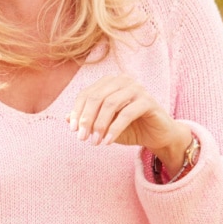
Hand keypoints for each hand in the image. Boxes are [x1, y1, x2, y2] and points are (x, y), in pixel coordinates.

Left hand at [68, 75, 190, 168]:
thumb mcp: (103, 125)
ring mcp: (137, 88)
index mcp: (109, 83)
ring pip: (110, 104)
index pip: (86, 94)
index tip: (73, 130)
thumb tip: (66, 118)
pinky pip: (126, 114)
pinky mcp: (148, 101)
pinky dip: (114, 129)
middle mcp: (122, 81)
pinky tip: (108, 142)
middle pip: (95, 97)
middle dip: (86, 119)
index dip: (77, 112)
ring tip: (94, 142)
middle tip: (82, 138)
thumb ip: (87, 119)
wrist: (157, 136)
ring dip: (99, 125)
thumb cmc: (128, 128)